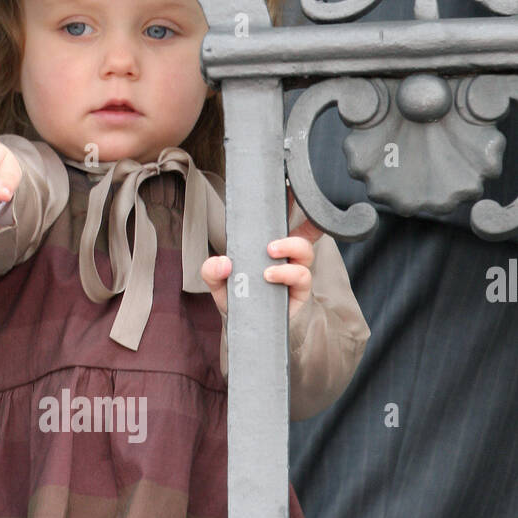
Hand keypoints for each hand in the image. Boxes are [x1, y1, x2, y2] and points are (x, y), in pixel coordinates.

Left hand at [201, 197, 323, 320]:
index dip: (290, 202)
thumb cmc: (239, 301)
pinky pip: (302, 276)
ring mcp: (294, 272)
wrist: (248, 332)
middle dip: (300, 215)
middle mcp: (285, 257)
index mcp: (268, 248)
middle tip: (276, 215)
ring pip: (304, 251)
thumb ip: (212, 270)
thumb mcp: (219, 284)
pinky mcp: (299, 291)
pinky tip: (270, 276)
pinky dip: (286, 273)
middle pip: (302, 230)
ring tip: (270, 252)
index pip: (282, 221)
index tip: (288, 185)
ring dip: (289, 246)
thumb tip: (223, 261)